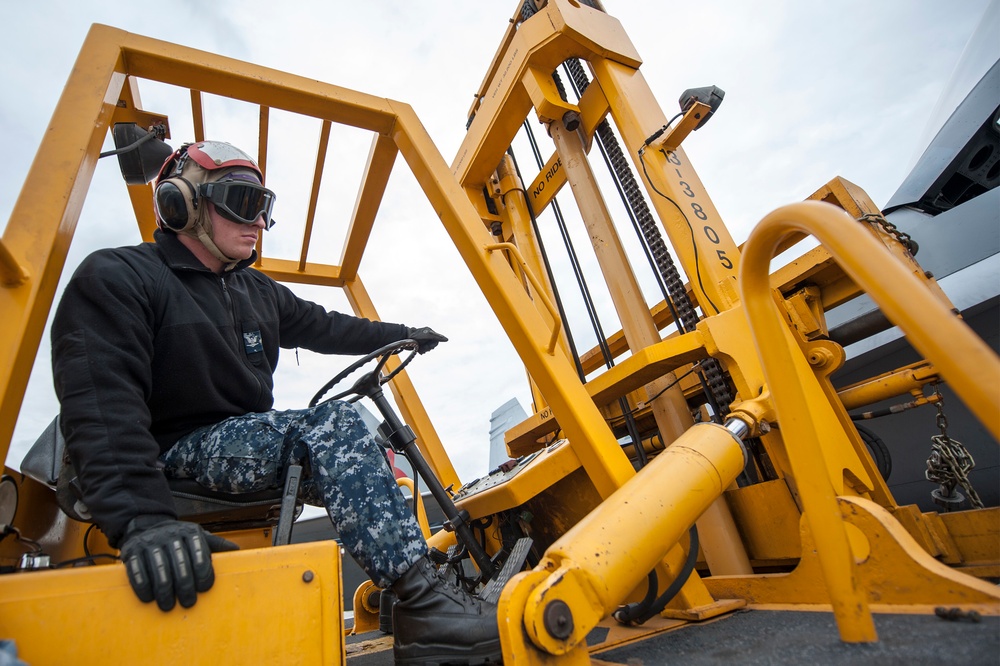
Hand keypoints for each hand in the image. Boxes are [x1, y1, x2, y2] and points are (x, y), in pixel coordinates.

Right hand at [119, 515, 238, 610]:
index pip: (200, 553)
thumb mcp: (199, 537)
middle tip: (188, 603)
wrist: (147, 526)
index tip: (204, 589)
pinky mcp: (131, 551)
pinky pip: (136, 570)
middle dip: (185, 586)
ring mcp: (150, 542)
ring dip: (164, 590)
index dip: (204, 573)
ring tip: (168, 606)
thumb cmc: (179, 539)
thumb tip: (239, 552)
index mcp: (190, 532)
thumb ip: (217, 545)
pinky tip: (148, 598)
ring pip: (159, 568)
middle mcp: (170, 535)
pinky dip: (142, 586)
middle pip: (180, 564)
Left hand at [406, 327, 447, 353]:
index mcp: (430, 332)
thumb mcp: (428, 335)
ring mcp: (423, 341)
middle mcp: (427, 336)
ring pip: (428, 348)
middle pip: (433, 345)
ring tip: (420, 348)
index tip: (429, 345)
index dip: (434, 344)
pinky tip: (419, 350)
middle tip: (424, 347)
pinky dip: (422, 351)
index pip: (437, 340)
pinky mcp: (419, 345)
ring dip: (425, 349)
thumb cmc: (416, 335)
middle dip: (429, 347)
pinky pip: (424, 350)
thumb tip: (446, 339)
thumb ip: (437, 337)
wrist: (405, 338)